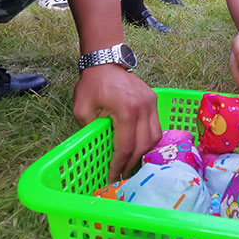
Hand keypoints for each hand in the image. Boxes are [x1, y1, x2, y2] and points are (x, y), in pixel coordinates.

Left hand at [73, 64, 161, 182]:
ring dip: (143, 152)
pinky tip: (139, 146)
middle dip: (131, 163)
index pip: (126, 146)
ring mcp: (151, 103)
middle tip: (121, 174)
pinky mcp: (154, 100)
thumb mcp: (82, 110)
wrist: (106, 61)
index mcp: (125, 111)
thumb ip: (91, 131)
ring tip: (131, 162)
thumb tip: (97, 151)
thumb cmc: (92, 84)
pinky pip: (156, 126)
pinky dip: (149, 140)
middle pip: (143, 145)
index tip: (112, 177)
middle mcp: (143, 108)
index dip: (119, 164)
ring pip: (154, 137)